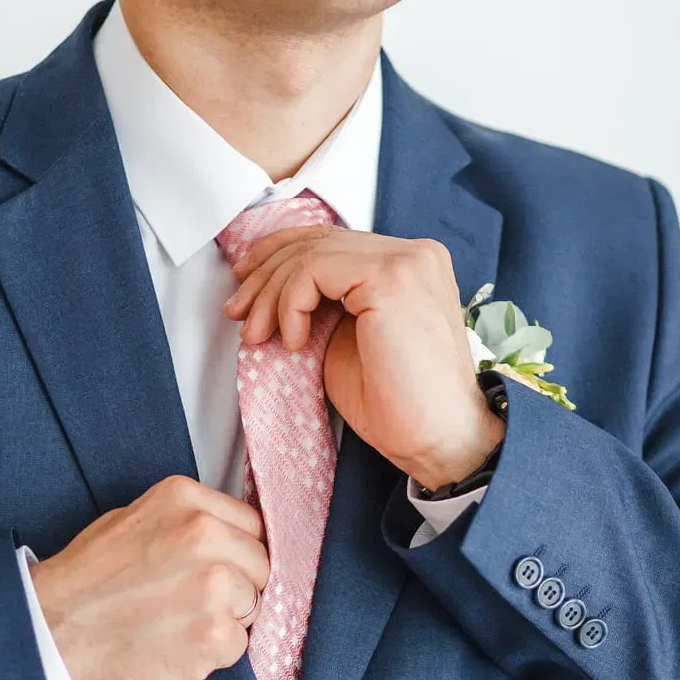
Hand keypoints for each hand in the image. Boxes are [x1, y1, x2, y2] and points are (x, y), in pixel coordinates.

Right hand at [29, 476, 268, 679]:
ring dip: (226, 620)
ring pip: (253, 605)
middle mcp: (205, 536)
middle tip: (195, 602)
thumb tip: (236, 536)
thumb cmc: (90, 578)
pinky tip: (176, 646)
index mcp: (187, 500)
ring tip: (180, 623)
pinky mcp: (213, 635)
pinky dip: (214, 653)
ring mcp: (213, 587)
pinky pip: (238, 645)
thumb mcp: (137, 518)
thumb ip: (192, 520)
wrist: (50, 632)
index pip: (252, 526)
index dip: (238, 552)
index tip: (220, 568)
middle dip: (239, 586)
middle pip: (261, 565)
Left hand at [224, 224, 504, 489]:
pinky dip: (290, 303)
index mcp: (409, 264)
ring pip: (311, 252)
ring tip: (257, 336)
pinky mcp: (391, 278)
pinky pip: (315, 270)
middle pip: (317, 240)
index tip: (247, 289)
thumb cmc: (399, 405)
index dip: (281, 256)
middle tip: (239, 315)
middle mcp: (414, 253)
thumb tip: (273, 291)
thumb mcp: (348, 340)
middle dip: (265, 277)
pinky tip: (294, 341)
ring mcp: (406, 261)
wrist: (440, 440)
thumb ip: (325, 305)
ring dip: (271, 295)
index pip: (332, 239)